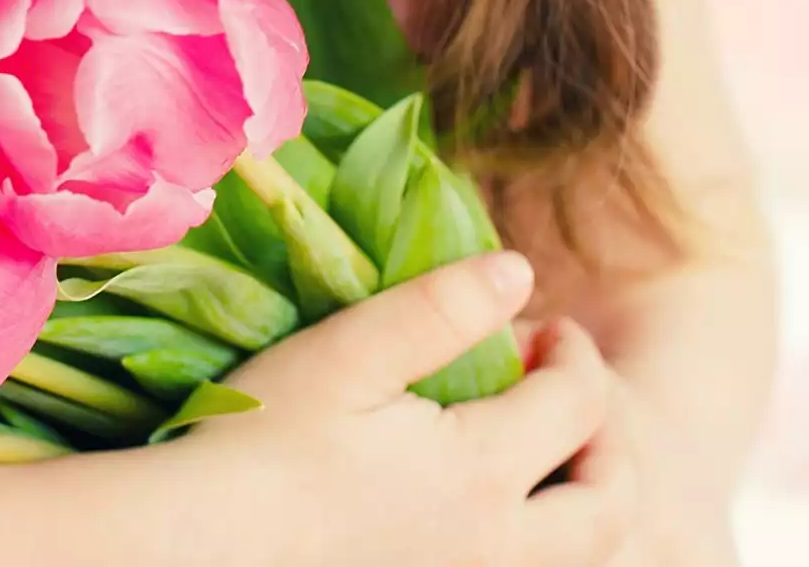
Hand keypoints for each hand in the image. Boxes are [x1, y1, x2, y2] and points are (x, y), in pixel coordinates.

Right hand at [121, 251, 637, 565]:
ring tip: (542, 453)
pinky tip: (485, 503)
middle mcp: (495, 548)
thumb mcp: (344, 355)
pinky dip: (537, 538)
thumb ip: (438, 310)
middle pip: (610, 506)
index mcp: (480, 473)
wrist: (198, 541)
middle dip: (610, 441)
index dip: (575, 355)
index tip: (546, 324)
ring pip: (579, 556)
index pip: (578, 407)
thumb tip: (519, 270)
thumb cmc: (259, 440)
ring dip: (583, 499)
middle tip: (570, 393)